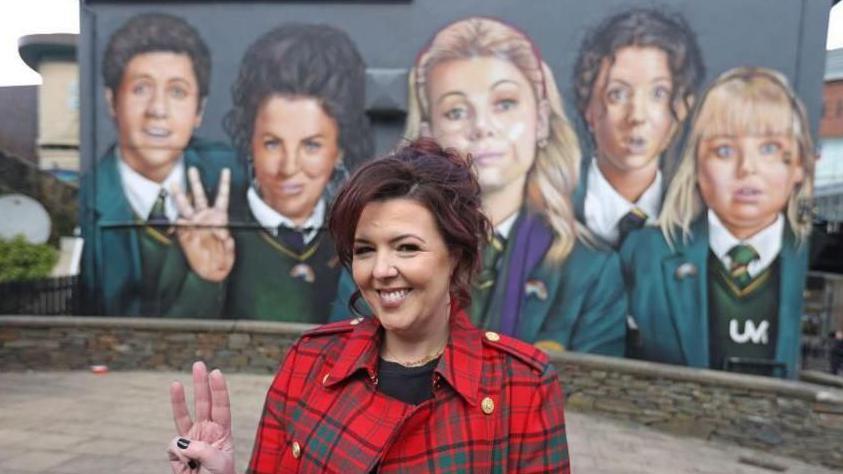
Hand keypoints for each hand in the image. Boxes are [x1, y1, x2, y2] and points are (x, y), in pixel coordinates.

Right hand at [167, 361, 235, 473]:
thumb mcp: (218, 463)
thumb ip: (202, 449)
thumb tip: (180, 441)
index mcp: (222, 432)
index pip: (222, 407)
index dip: (219, 390)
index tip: (216, 373)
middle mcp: (206, 432)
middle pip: (204, 403)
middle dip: (201, 383)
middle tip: (199, 364)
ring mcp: (191, 440)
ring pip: (183, 415)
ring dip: (178, 400)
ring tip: (175, 383)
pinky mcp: (177, 452)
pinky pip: (173, 447)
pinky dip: (178, 456)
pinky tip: (187, 467)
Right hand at [172, 167, 234, 281]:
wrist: (210, 272)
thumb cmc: (222, 261)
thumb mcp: (229, 254)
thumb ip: (228, 244)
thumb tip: (223, 234)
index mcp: (219, 218)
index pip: (221, 198)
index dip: (223, 184)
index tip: (225, 171)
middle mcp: (205, 218)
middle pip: (199, 196)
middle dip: (195, 182)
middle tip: (192, 169)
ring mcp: (193, 224)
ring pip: (185, 206)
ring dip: (179, 196)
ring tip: (174, 185)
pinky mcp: (184, 234)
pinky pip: (177, 225)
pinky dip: (174, 224)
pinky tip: (171, 224)